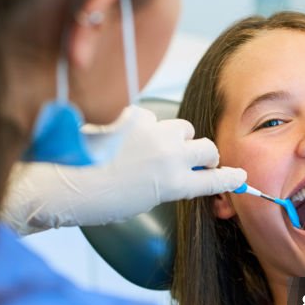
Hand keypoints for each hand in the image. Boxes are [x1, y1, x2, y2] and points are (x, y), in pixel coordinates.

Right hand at [2, 105, 245, 234]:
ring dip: (202, 159)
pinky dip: (227, 178)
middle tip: (183, 162)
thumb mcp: (91, 138)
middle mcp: (153, 130)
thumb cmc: (68, 169)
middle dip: (186, 145)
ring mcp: (165, 155)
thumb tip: (118, 145)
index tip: (155, 151)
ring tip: (200, 172)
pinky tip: (240, 179)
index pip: (154, 121)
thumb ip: (114, 136)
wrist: (64, 188)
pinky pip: (210, 177)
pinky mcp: (172, 182)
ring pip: (203, 147)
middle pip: (185, 128)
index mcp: (132, 117)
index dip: (157, 139)